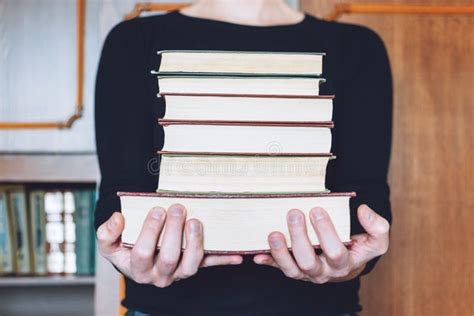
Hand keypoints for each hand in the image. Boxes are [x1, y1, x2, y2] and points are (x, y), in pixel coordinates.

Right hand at [97, 204, 242, 287]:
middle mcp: (160, 275)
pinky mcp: (194, 267)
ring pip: (191, 265)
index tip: (158, 209)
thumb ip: (107, 233)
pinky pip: (210, 265)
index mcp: (138, 268)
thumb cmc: (125, 248)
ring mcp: (179, 273)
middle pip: (169, 258)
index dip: (151, 231)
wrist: (139, 260)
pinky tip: (238, 255)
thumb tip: (117, 218)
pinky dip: (224, 260)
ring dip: (196, 244)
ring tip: (196, 221)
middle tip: (178, 208)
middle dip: (175, 232)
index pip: (143, 252)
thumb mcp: (110, 243)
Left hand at [253, 204, 388, 282]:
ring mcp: (306, 273)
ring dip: (280, 252)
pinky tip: (257, 255)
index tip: (317, 209)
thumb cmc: (359, 248)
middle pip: (309, 262)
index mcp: (344, 264)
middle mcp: (324, 272)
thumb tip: (363, 210)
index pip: (335, 252)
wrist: (348, 264)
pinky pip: (279, 269)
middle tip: (294, 213)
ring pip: (291, 270)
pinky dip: (268, 262)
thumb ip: (377, 226)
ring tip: (274, 233)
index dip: (326, 232)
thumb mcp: (376, 240)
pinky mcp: (293, 269)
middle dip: (300, 238)